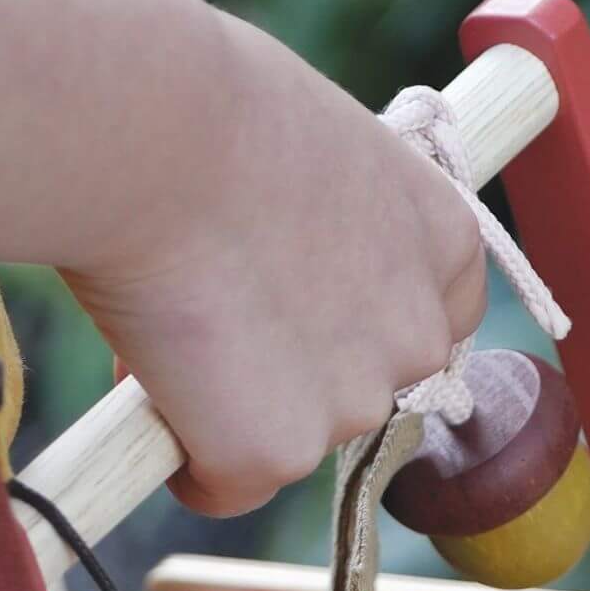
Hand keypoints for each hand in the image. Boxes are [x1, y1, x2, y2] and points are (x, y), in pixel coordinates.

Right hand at [64, 11, 486, 516]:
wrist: (144, 131)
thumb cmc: (203, 105)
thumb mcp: (312, 148)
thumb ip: (332, 225)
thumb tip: (286, 267)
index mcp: (445, 246)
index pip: (432, 321)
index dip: (355, 322)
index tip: (299, 303)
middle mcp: (419, 337)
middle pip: (358, 390)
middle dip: (292, 371)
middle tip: (210, 305)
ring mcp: (354, 405)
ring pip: (289, 437)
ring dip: (232, 406)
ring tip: (168, 319)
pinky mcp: (277, 453)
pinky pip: (228, 485)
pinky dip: (185, 455)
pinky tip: (150, 383)